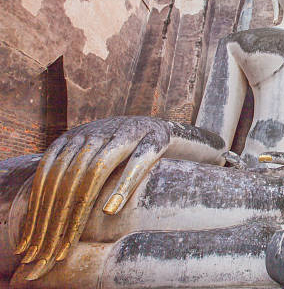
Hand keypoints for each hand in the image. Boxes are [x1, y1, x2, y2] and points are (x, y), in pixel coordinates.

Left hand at [14, 116, 173, 279]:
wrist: (159, 126)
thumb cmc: (121, 149)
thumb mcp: (90, 154)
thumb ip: (67, 173)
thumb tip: (36, 212)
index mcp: (76, 136)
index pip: (49, 172)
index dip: (40, 205)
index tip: (33, 238)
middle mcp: (98, 132)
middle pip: (70, 175)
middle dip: (57, 214)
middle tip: (50, 248)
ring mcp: (125, 135)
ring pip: (97, 170)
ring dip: (82, 206)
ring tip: (71, 236)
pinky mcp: (152, 140)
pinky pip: (136, 164)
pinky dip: (122, 186)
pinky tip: (111, 209)